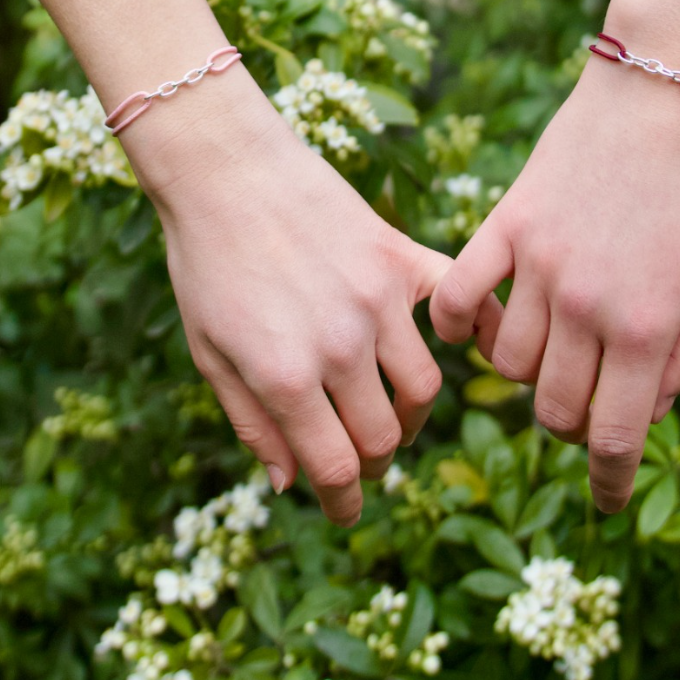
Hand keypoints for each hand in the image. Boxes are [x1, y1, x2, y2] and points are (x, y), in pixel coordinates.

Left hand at [132, 72, 478, 526]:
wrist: (225, 171)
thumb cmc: (205, 264)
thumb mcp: (208, 353)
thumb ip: (253, 423)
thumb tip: (292, 484)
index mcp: (285, 377)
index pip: (335, 467)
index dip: (342, 500)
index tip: (344, 508)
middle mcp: (340, 346)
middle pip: (385, 436)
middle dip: (373, 461)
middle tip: (360, 458)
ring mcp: (378, 301)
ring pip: (423, 388)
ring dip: (408, 413)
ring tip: (388, 410)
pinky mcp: (401, 259)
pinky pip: (460, 305)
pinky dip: (474, 330)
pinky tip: (465, 347)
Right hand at [431, 58, 679, 512]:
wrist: (661, 94)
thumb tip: (647, 408)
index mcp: (646, 323)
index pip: (614, 434)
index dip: (608, 481)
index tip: (607, 503)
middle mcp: (586, 304)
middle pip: (555, 409)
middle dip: (574, 426)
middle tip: (590, 404)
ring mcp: (537, 266)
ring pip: (508, 365)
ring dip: (532, 375)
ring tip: (554, 350)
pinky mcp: (504, 229)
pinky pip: (456, 299)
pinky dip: (456, 327)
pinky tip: (479, 328)